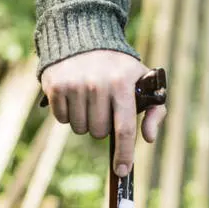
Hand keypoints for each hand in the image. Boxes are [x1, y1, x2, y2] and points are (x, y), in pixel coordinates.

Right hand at [40, 48, 166, 174]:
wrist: (83, 36)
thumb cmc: (118, 66)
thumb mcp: (142, 80)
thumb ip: (153, 110)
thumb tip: (148, 139)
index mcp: (122, 84)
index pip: (124, 128)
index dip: (125, 154)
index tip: (122, 171)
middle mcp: (97, 84)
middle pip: (99, 132)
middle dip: (103, 126)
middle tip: (104, 106)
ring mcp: (74, 85)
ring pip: (80, 128)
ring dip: (85, 121)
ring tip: (89, 98)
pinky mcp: (55, 86)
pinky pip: (62, 119)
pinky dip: (68, 113)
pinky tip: (74, 95)